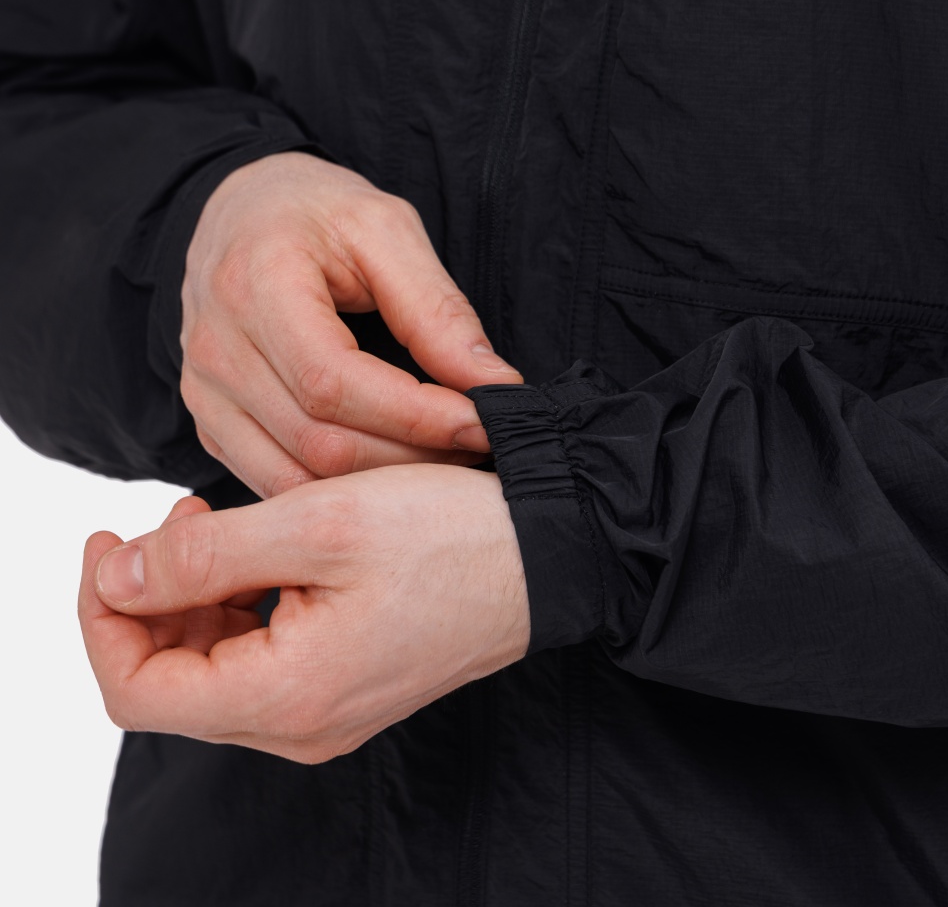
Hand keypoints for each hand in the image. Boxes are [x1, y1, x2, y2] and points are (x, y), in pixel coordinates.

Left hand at [79, 466, 529, 762]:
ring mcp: (327, 713)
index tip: (110, 540)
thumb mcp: (320, 524)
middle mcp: (303, 726)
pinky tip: (258, 555)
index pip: (136, 689)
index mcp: (288, 696)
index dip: (100, 614)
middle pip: (169, 686)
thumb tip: (118, 577)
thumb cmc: (450, 534)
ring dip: (190, 602)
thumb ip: (205, 555)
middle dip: (145, 603)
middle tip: (166, 521)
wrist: (548, 555)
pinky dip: (235, 610)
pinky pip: (259, 664)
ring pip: (211, 674)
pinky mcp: (347, 688)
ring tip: (212, 525)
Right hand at [180, 152, 521, 497]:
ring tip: (442, 459)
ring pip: (298, 476)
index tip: (485, 422)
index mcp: (254, 284)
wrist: (244, 211)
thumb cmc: (317, 212)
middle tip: (476, 446)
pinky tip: (391, 469)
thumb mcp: (386, 231)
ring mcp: (204, 393)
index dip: (418, 416)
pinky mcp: (212, 422)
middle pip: (319, 440)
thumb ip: (438, 311)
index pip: (334, 383)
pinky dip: (339, 491)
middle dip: (412, 457)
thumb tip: (496, 384)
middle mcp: (215, 348)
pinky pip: (276, 483)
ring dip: (382, 485)